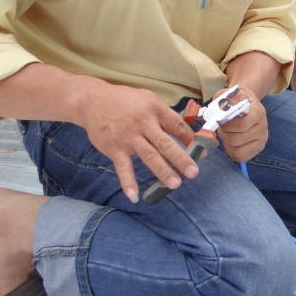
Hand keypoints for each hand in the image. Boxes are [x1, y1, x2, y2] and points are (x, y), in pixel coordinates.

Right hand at [76, 80, 196, 203]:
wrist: (92, 100)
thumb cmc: (125, 101)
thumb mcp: (148, 100)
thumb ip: (165, 116)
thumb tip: (187, 135)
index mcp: (155, 109)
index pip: (177, 125)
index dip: (190, 140)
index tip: (202, 154)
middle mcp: (143, 122)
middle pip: (165, 143)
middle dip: (180, 158)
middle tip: (193, 173)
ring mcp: (128, 136)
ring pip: (148, 156)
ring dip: (162, 171)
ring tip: (175, 184)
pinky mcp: (113, 147)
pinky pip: (122, 167)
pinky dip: (127, 182)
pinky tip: (134, 195)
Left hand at [214, 85, 267, 162]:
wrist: (247, 103)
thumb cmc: (236, 99)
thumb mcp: (228, 93)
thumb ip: (223, 98)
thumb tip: (223, 106)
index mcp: (258, 112)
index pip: (241, 126)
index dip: (226, 125)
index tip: (221, 120)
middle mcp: (263, 127)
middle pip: (236, 140)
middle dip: (224, 134)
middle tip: (222, 127)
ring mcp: (262, 139)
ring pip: (237, 150)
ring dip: (227, 143)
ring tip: (228, 133)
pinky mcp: (258, 148)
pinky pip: (240, 157)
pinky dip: (232, 151)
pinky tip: (232, 142)